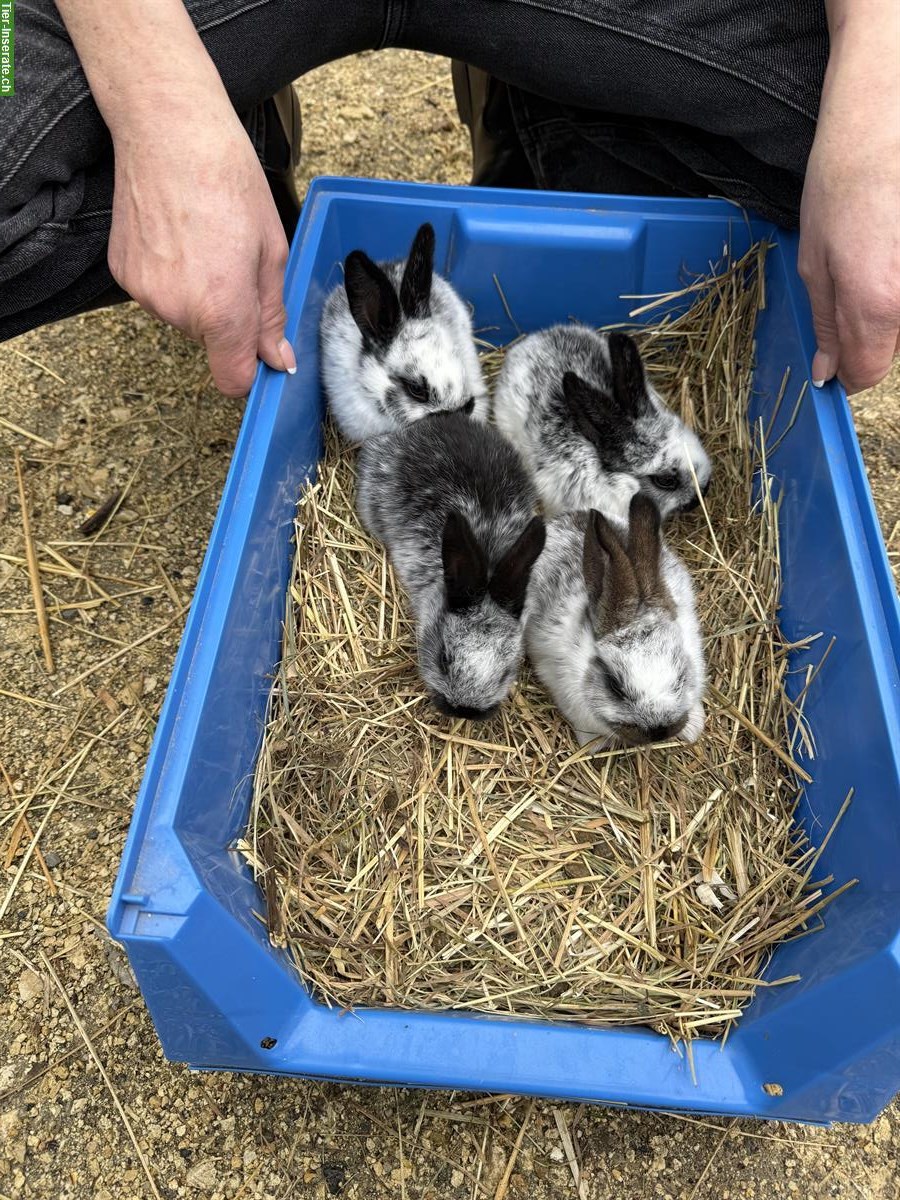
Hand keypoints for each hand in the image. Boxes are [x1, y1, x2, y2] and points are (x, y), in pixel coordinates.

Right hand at [108, 105, 294, 395]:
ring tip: (204, 241)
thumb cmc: (227, 179)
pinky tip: (176, 236)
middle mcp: (179, 311)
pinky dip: (171, 276)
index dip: (249, 371)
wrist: (168, 131)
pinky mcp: (123, 276)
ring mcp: (146, 294)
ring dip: (199, 294)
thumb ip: (271, 314)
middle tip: (234, 262)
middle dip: (229, 316)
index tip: (259, 353)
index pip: (232, 379)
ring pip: (186, 317)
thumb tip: (276, 359)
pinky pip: (158, 294)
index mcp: (223, 310)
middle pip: (213, 342)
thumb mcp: (271, 251)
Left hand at [798, 10, 899, 393]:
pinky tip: (886, 247)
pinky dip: (893, 278)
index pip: (868, 373)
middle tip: (851, 282)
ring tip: (874, 255)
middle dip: (867, 332)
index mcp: (876, 304)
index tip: (834, 359)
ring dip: (885, 304)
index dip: (847, 371)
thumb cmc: (841, 185)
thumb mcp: (814, 261)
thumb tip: (827, 372)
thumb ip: (826, 323)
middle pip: (890, 346)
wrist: (883, 120)